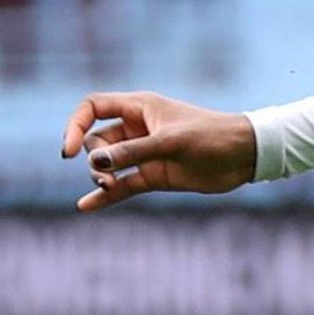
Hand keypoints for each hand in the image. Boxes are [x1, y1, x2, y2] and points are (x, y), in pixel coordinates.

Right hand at [64, 92, 258, 209]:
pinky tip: (85, 206)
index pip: (93, 107)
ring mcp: (144, 153)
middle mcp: (137, 129)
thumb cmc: (212, 137)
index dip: (75, 125)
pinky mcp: (154, 175)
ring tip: (109, 186)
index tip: (68, 149)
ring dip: (100, 177)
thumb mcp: (171, 142)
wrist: (246, 156)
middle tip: (105, 176)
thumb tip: (94, 163)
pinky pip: (122, 186)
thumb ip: (133, 152)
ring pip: (107, 165)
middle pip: (95, 141)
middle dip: (93, 159)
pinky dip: (105, 195)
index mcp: (139, 108)